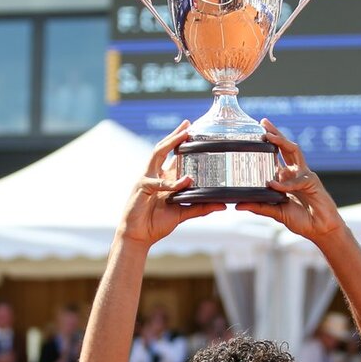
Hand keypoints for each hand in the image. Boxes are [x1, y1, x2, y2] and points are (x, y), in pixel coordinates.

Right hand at [120, 121, 222, 246]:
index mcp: (164, 179)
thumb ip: (200, 207)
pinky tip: (185, 181)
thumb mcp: (183, 213)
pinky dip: (172, 183)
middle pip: (163, 149)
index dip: (180, 142)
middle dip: (175, 136)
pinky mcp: (142, 188)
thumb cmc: (157, 224)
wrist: (138, 236)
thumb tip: (222, 205)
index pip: (173, 156)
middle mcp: (155, 175)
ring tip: (184, 136)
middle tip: (188, 125)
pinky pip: (159, 183)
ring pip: (157, 155)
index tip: (192, 129)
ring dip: (170, 144)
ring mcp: (147, 179)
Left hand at [236, 120, 344, 243]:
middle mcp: (294, 173)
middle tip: (262, 123)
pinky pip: (296, 179)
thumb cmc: (302, 220)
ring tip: (269, 136)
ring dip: (282, 142)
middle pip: (285, 147)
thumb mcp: (276, 212)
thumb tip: (238, 205)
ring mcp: (304, 175)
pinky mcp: (312, 182)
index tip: (253, 134)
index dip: (266, 145)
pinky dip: (285, 183)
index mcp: (285, 177)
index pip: (275, 156)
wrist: (321, 229)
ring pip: (293, 151)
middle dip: (275, 134)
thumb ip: (259, 207)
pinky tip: (274, 184)